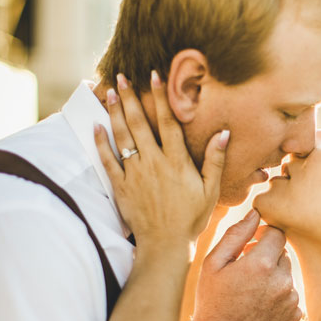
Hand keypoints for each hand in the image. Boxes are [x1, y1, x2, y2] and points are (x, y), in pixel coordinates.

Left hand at [94, 72, 228, 244]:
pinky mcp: (120, 187)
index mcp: (176, 162)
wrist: (165, 245)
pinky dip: (101, 142)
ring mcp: (134, 174)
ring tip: (110, 91)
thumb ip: (215, 160)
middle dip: (130, 97)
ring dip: (115, 112)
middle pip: (139, 123)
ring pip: (122, 137)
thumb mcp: (211, 191)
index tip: (155, 75)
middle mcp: (153, 163)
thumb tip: (224, 133)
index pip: (168, 122)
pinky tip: (96, 126)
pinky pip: (107, 160)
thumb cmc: (191, 219)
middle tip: (121, 75)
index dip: (161, 97)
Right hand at [192, 209, 301, 320]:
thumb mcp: (213, 264)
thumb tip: (255, 213)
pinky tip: (259, 306)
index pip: (277, 233)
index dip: (264, 235)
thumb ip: (236, 235)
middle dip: (267, 257)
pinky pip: (290, 295)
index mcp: (261, 264)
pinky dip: (278, 296)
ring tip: (250, 292)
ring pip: (287, 275)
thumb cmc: (212, 301)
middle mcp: (282, 281)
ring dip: (273, 277)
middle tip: (245, 271)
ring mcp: (290, 300)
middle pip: (283, 253)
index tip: (251, 244)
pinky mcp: (294, 316)